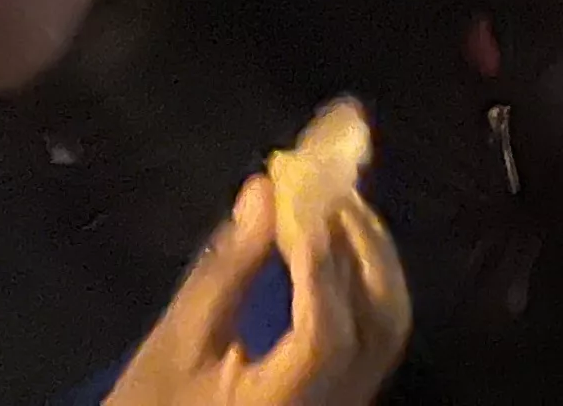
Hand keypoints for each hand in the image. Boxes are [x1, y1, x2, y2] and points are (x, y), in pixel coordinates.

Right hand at [106, 161, 410, 405]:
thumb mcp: (175, 345)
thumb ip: (226, 269)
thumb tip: (264, 189)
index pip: (325, 333)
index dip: (319, 259)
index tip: (300, 190)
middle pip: (379, 318)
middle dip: (358, 240)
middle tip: (326, 178)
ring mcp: (350, 401)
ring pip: (386, 320)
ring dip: (368, 251)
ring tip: (331, 197)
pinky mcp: (349, 390)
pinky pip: (376, 327)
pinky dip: (363, 277)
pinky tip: (336, 241)